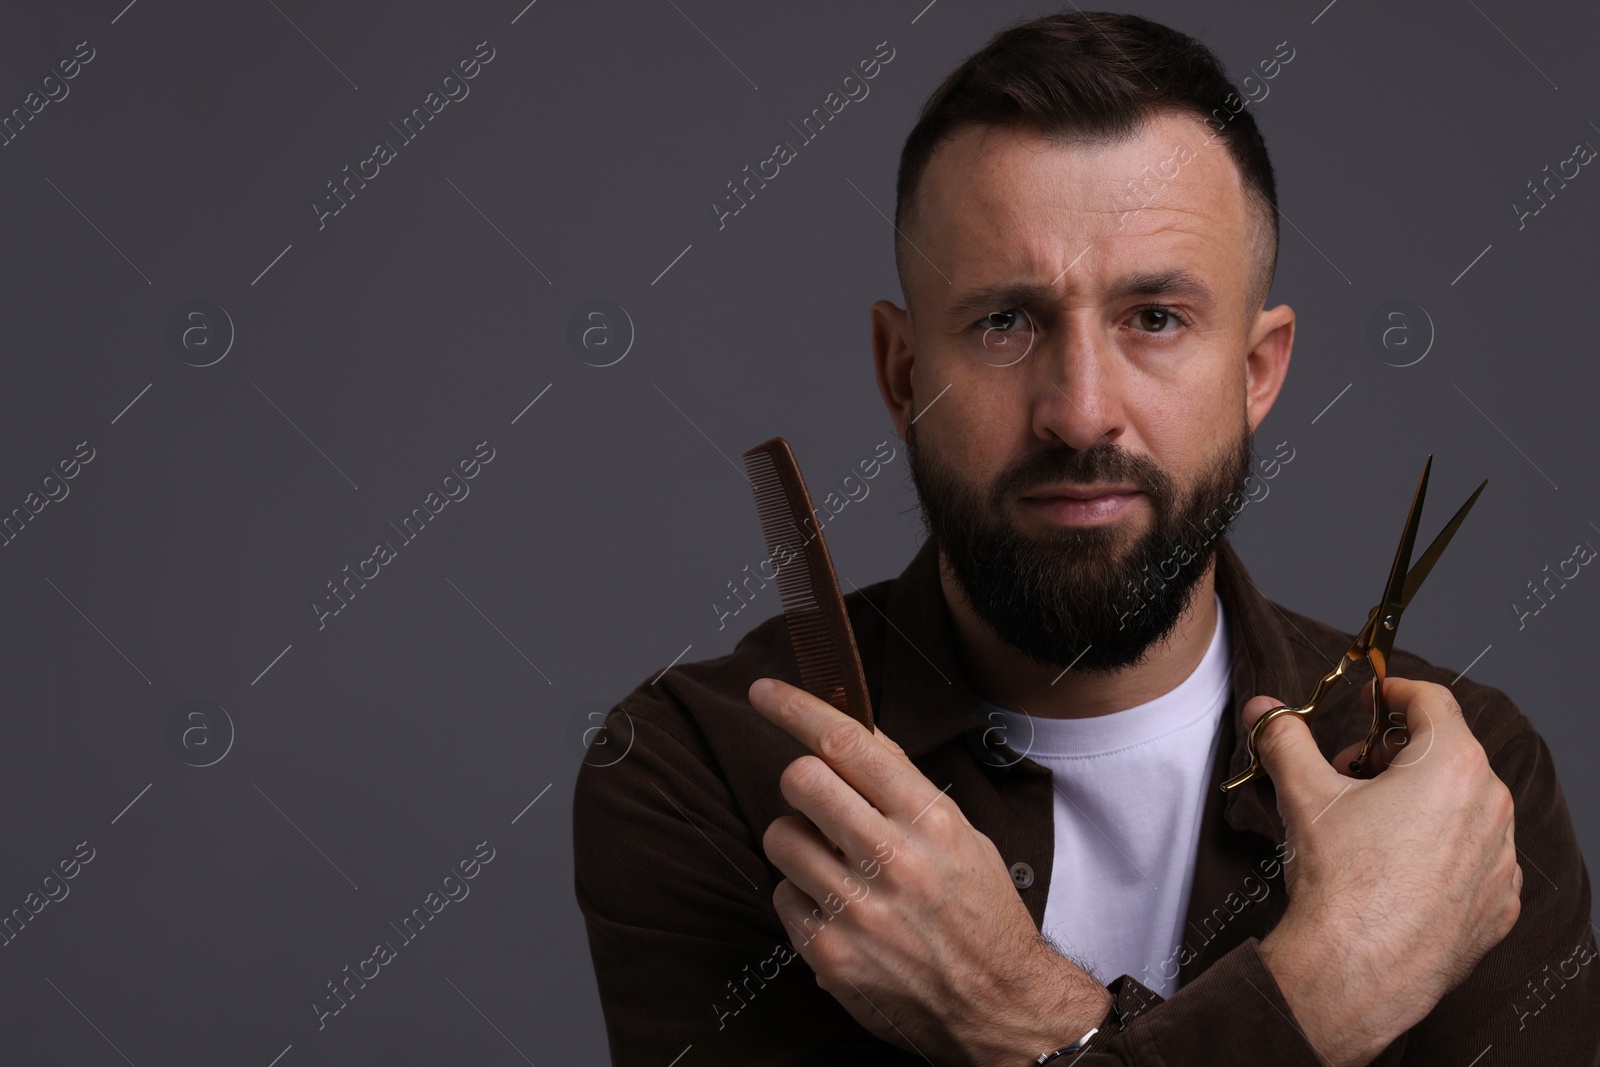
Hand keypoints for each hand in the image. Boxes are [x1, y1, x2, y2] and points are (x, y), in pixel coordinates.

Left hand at [747, 677, 1109, 1066]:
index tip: (764, 693)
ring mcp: (857, 910)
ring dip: (798, 842)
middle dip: (801, 782)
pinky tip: (838, 910)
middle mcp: (892, 860)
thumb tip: (853, 732)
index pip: (847, 743)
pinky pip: (781, 895)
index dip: (795, 708)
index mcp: (930, 820)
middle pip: (800, 780)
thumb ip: (904, 785)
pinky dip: (801, 897)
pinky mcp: (830, 953)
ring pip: (780, 837)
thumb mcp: (961, 834)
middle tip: (818, 801)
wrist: (999, 1006)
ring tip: (835, 865)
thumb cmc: (981, 913)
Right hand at [1250, 676, 1521, 1066]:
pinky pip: (1475, 859)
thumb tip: (1264, 710)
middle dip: (1398, 754)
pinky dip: (1443, 851)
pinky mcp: (1500, 904)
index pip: (1432, 702)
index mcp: (1452, 766)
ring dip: (1423, 802)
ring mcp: (1500, 860)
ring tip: (1373, 824)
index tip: (1375, 699)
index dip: (1396, 692)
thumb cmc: (1340, 880)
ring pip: (1465, 807)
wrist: (1356, 969)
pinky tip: (1399, 868)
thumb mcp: (1303, 794)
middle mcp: (1491, 807)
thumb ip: (1285, 740)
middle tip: (1353, 772)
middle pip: (1449, 754)